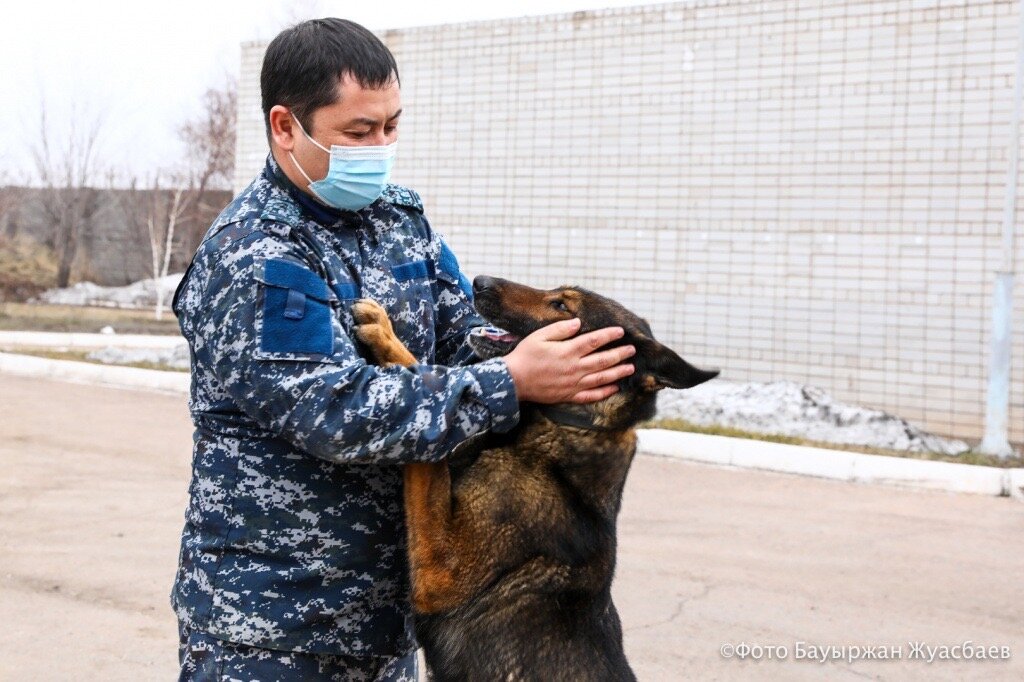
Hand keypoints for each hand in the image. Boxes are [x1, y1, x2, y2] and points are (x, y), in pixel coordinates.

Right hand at [502, 318, 635, 403]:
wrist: (513, 381)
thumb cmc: (525, 356)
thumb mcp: (539, 336)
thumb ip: (560, 330)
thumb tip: (578, 323)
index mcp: (567, 351)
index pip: (594, 341)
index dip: (609, 335)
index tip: (621, 331)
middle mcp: (574, 368)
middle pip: (603, 360)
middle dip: (620, 354)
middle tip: (632, 350)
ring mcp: (573, 384)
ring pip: (601, 378)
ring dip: (618, 373)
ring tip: (630, 368)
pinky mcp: (569, 395)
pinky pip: (590, 396)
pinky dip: (604, 392)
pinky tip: (614, 388)